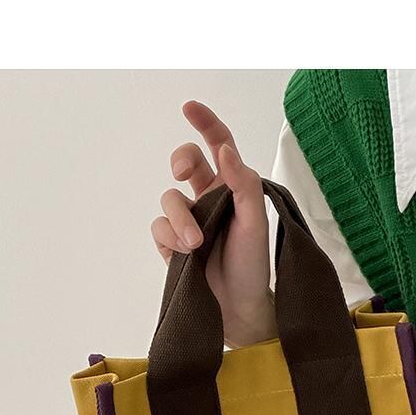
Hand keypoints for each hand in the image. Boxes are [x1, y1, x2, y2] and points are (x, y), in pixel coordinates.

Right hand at [151, 101, 274, 346]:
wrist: (237, 308)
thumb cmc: (253, 264)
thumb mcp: (256, 222)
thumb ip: (244, 184)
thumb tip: (225, 150)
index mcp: (233, 186)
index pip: (219, 144)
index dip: (205, 122)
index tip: (189, 107)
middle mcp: (210, 196)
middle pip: (186, 161)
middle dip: (181, 160)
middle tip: (183, 172)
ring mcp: (189, 218)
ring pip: (169, 198)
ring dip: (179, 218)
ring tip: (194, 243)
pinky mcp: (171, 242)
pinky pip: (159, 226)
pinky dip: (169, 237)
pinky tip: (184, 253)